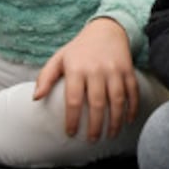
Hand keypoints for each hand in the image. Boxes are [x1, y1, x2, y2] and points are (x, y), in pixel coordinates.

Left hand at [32, 18, 137, 141]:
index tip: (71, 133)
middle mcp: (97, 70)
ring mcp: (115, 70)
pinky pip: (133, 91)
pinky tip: (128, 120)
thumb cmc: (79, 48)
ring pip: (117, 99)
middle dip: (95, 125)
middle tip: (93, 139)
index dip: (72, 119)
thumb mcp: (59, 58)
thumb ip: (46, 77)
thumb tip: (35, 98)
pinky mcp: (128, 69)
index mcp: (77, 69)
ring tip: (110, 134)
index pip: (73, 99)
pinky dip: (132, 107)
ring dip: (115, 120)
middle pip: (97, 102)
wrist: (107, 29)